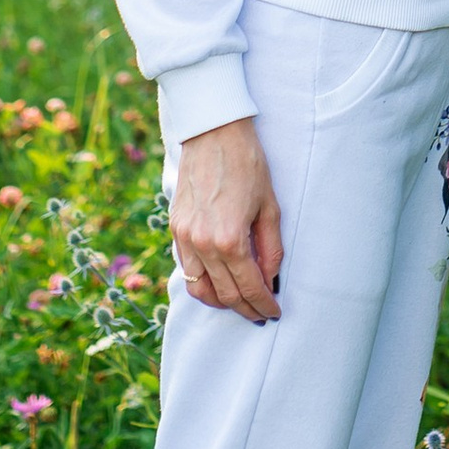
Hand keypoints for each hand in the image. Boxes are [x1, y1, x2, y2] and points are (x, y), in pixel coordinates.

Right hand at [170, 117, 282, 320]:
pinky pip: (186, 269)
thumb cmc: (247, 165)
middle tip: (260, 314)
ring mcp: (184, 238)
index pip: (249, 287)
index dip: (263, 305)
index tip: (274, 312)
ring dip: (220, 302)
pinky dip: (202, 282)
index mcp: (229, 240)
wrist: (213, 133)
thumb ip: (271, 249)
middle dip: (245, 309)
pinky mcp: (175, 229)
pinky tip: (218, 281)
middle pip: (224, 295)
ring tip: (239, 303)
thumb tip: (270, 279)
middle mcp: (202, 245)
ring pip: (200, 289)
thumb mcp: (269, 207)